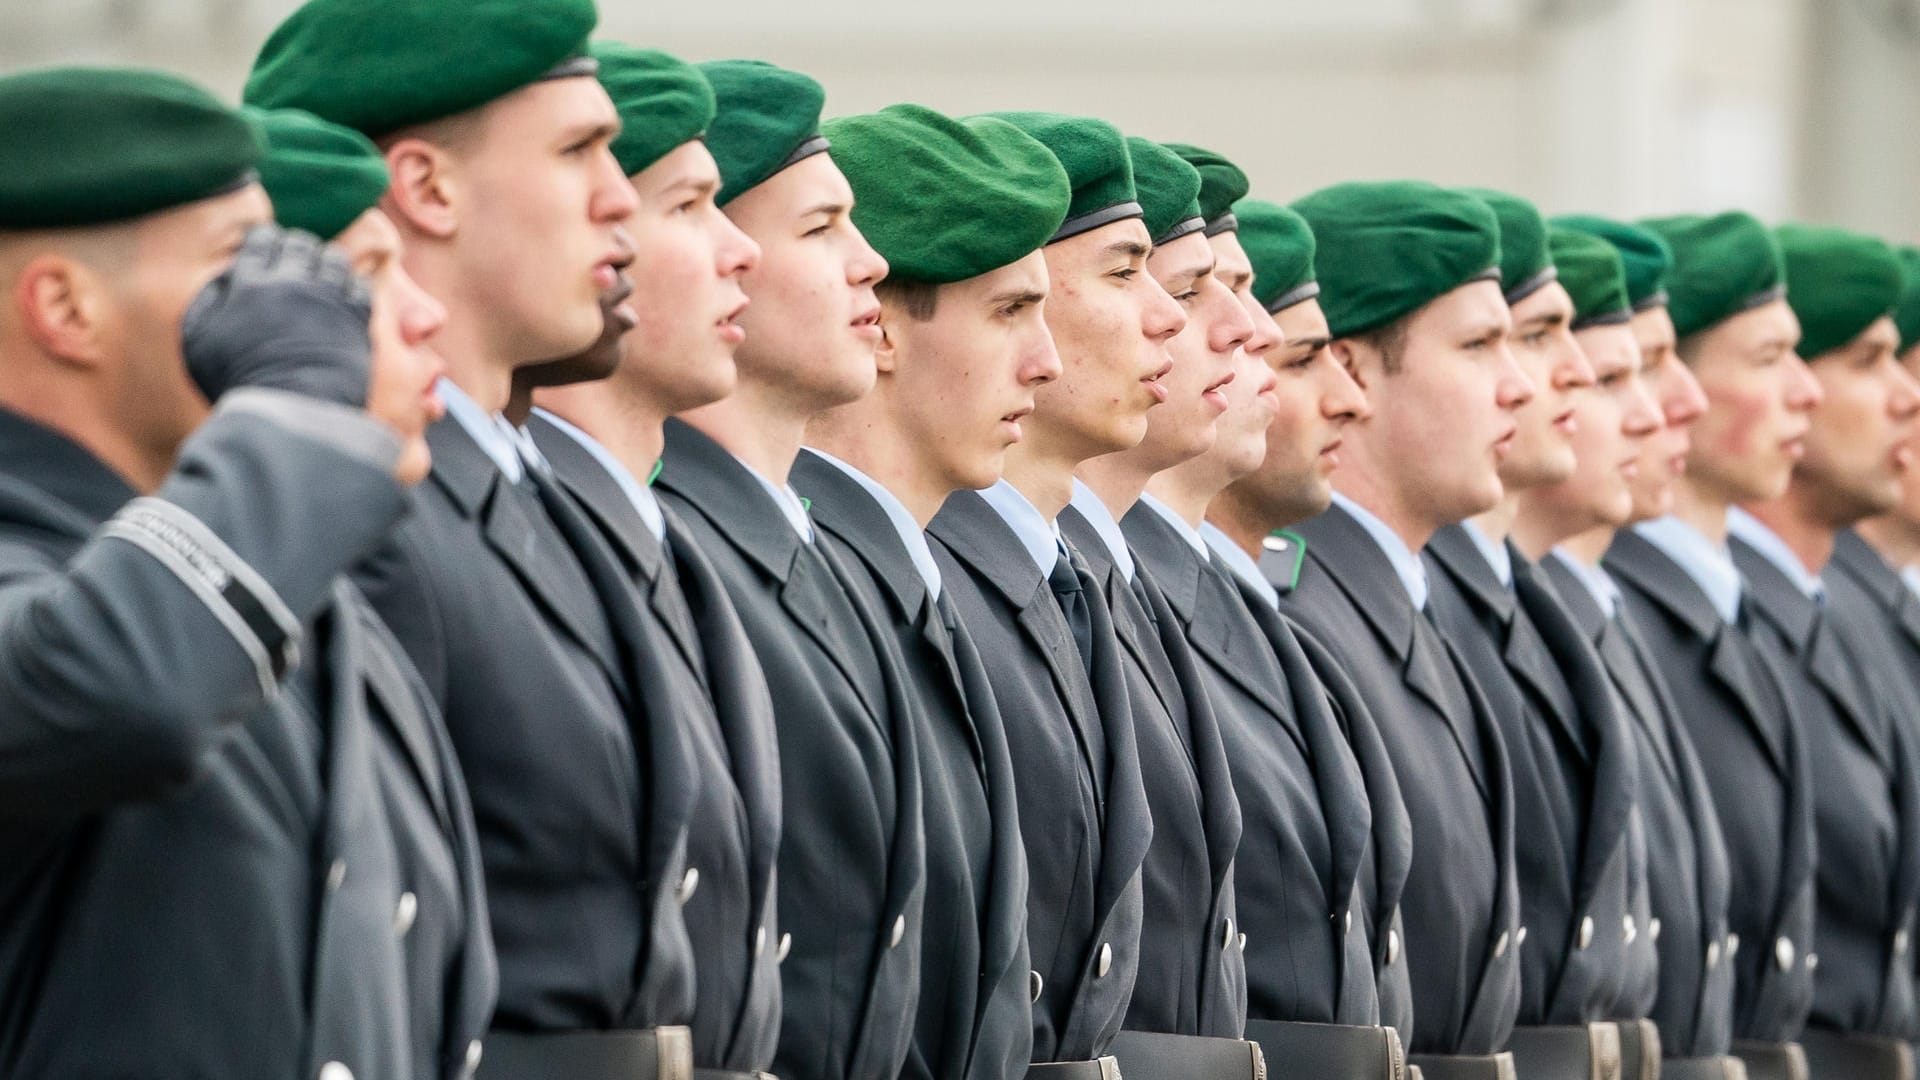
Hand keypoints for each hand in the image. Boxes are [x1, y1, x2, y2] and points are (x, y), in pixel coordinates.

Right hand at [181, 224, 372, 406]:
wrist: (295, 410)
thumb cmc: (240, 383)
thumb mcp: (200, 345)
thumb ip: (206, 304)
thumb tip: (223, 278)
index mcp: (249, 284)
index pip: (260, 242)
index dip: (264, 240)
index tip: (267, 247)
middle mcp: (291, 281)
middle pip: (299, 244)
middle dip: (297, 247)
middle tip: (296, 260)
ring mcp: (328, 297)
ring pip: (333, 258)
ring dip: (327, 262)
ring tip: (322, 275)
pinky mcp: (357, 316)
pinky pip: (360, 285)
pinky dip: (352, 286)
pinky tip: (345, 296)